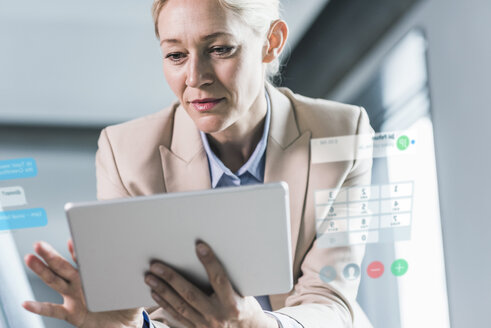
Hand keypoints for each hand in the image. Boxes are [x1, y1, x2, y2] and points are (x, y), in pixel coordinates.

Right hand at [23, 240, 142, 327]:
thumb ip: (136, 275)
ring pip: (55, 282)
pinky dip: (39, 307)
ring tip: (30, 259)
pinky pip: (54, 310)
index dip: (78, 250)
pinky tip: (27, 303)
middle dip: (51, 255)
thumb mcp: (134, 286)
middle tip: (39, 244)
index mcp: (95, 275)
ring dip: (42, 271)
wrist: (127, 326)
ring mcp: (74, 298)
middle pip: (63, 267)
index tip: (74, 238)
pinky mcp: (72, 314)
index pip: (85, 259)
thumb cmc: (128, 303)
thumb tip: (145, 262)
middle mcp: (82, 285)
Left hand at [144, 241, 277, 327]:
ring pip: (180, 306)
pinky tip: (155, 293)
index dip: (209, 262)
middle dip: (171, 278)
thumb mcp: (242, 293)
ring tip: (150, 277)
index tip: (199, 246)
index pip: (219, 279)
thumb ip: (226, 280)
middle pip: (190, 294)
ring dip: (163, 290)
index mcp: (232, 304)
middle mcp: (217, 316)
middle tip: (156, 266)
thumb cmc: (244, 307)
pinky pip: (178, 316)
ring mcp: (205, 326)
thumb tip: (208, 256)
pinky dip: (165, 304)